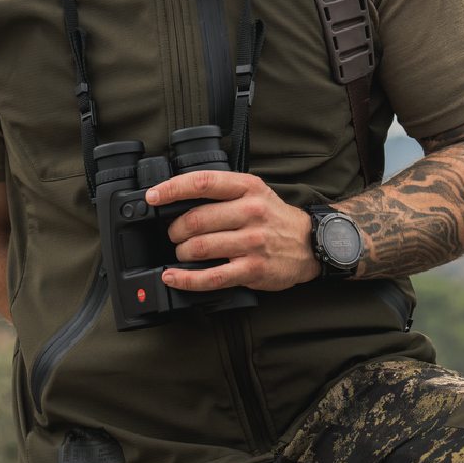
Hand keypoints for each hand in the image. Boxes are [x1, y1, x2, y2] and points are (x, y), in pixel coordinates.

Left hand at [145, 170, 318, 292]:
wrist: (310, 243)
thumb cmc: (275, 218)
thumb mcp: (254, 192)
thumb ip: (222, 192)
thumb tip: (179, 198)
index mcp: (248, 188)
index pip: (203, 182)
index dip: (172, 189)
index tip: (153, 196)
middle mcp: (250, 212)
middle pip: (196, 219)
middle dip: (175, 230)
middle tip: (173, 234)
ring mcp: (252, 242)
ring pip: (200, 247)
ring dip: (181, 253)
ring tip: (182, 253)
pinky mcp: (252, 269)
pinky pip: (211, 277)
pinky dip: (186, 279)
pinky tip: (174, 277)